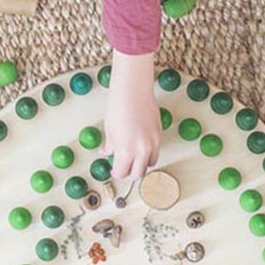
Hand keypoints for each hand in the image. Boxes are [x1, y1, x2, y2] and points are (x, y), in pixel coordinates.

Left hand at [103, 50, 160, 180]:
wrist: (133, 91)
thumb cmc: (118, 107)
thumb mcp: (110, 130)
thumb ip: (110, 146)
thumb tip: (106, 153)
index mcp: (126, 150)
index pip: (122, 173)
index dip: (116, 173)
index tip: (114, 170)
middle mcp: (141, 150)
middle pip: (138, 173)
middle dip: (129, 173)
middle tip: (123, 168)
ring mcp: (152, 142)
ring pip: (150, 164)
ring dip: (141, 164)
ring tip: (133, 158)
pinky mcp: (159, 134)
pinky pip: (156, 151)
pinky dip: (149, 153)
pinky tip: (140, 147)